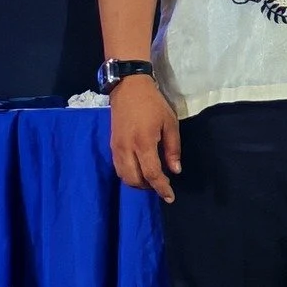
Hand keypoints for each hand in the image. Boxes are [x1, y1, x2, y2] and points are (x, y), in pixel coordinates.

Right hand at [108, 73, 180, 203]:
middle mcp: (126, 149)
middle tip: (161, 186)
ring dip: (137, 183)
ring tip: (152, 180)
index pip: (151, 174)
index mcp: (143, 143)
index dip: (161, 188)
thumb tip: (175, 170)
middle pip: (134, 180)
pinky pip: (119, 168)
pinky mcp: (111, 146)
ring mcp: (116, 148)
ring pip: (124, 176)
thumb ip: (173, 149)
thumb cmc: (153, 104)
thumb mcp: (170, 123)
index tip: (170, 197)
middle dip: (148, 188)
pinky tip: (140, 171)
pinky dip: (129, 175)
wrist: (128, 89)